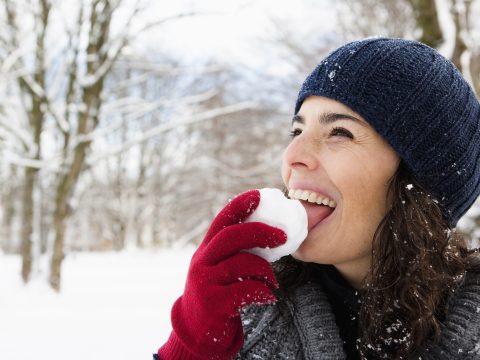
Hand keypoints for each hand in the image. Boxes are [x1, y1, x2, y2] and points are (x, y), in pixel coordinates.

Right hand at [158, 189, 286, 359]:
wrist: (196, 329)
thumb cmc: (217, 291)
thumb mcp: (218, 266)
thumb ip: (236, 250)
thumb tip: (273, 231)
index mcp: (206, 247)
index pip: (223, 219)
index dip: (241, 204)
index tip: (261, 194)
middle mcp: (202, 260)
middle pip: (231, 236)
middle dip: (260, 232)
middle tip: (283, 237)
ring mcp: (205, 281)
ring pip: (242, 263)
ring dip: (266, 270)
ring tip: (273, 280)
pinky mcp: (213, 303)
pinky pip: (245, 290)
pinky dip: (263, 291)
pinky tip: (268, 296)